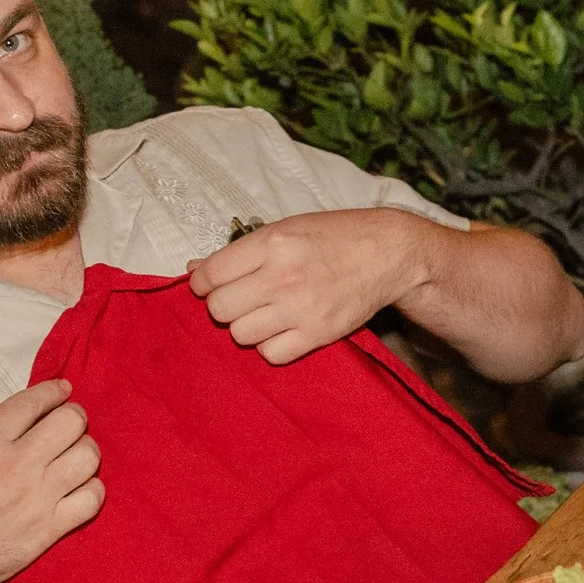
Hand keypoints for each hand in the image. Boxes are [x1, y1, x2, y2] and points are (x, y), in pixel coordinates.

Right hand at [0, 379, 100, 582]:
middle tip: (70, 425)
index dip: (53, 391)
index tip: (63, 390)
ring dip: (86, 451)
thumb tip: (31, 420)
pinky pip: (93, 499)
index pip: (31, 402)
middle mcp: (14, 465)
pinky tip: (79, 489)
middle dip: (75, 418)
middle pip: (70, 422)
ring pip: (88, 456)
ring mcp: (35, 498)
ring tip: (76, 456)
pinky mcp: (48, 530)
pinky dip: (91, 489)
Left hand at [189, 208, 429, 364]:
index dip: (202, 283)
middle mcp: (283, 276)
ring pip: (240, 334)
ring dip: (247, 326)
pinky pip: (270, 354)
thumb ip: (241, 251)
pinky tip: (282, 329)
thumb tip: (194, 269)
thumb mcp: (287, 228)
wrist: (389, 253)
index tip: (210, 284)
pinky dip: (270, 345)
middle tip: (241, 299)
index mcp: (273, 242)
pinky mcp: (318, 334)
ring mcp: (301, 308)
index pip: (211, 274)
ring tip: (265, 313)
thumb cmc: (336, 236)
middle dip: (223, 305)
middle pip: (220, 308)